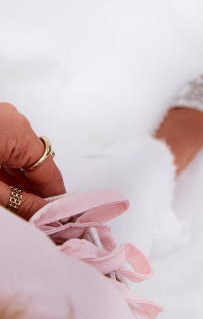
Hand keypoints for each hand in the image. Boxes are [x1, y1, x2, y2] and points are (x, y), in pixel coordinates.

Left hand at [0, 103, 65, 218]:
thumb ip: (19, 203)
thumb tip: (44, 214)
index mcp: (17, 130)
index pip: (48, 169)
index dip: (55, 197)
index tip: (61, 217)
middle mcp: (13, 118)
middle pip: (34, 161)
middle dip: (34, 191)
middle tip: (38, 219)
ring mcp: (1, 117)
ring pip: (19, 155)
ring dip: (18, 181)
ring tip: (18, 208)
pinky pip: (7, 147)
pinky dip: (6, 168)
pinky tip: (4, 189)